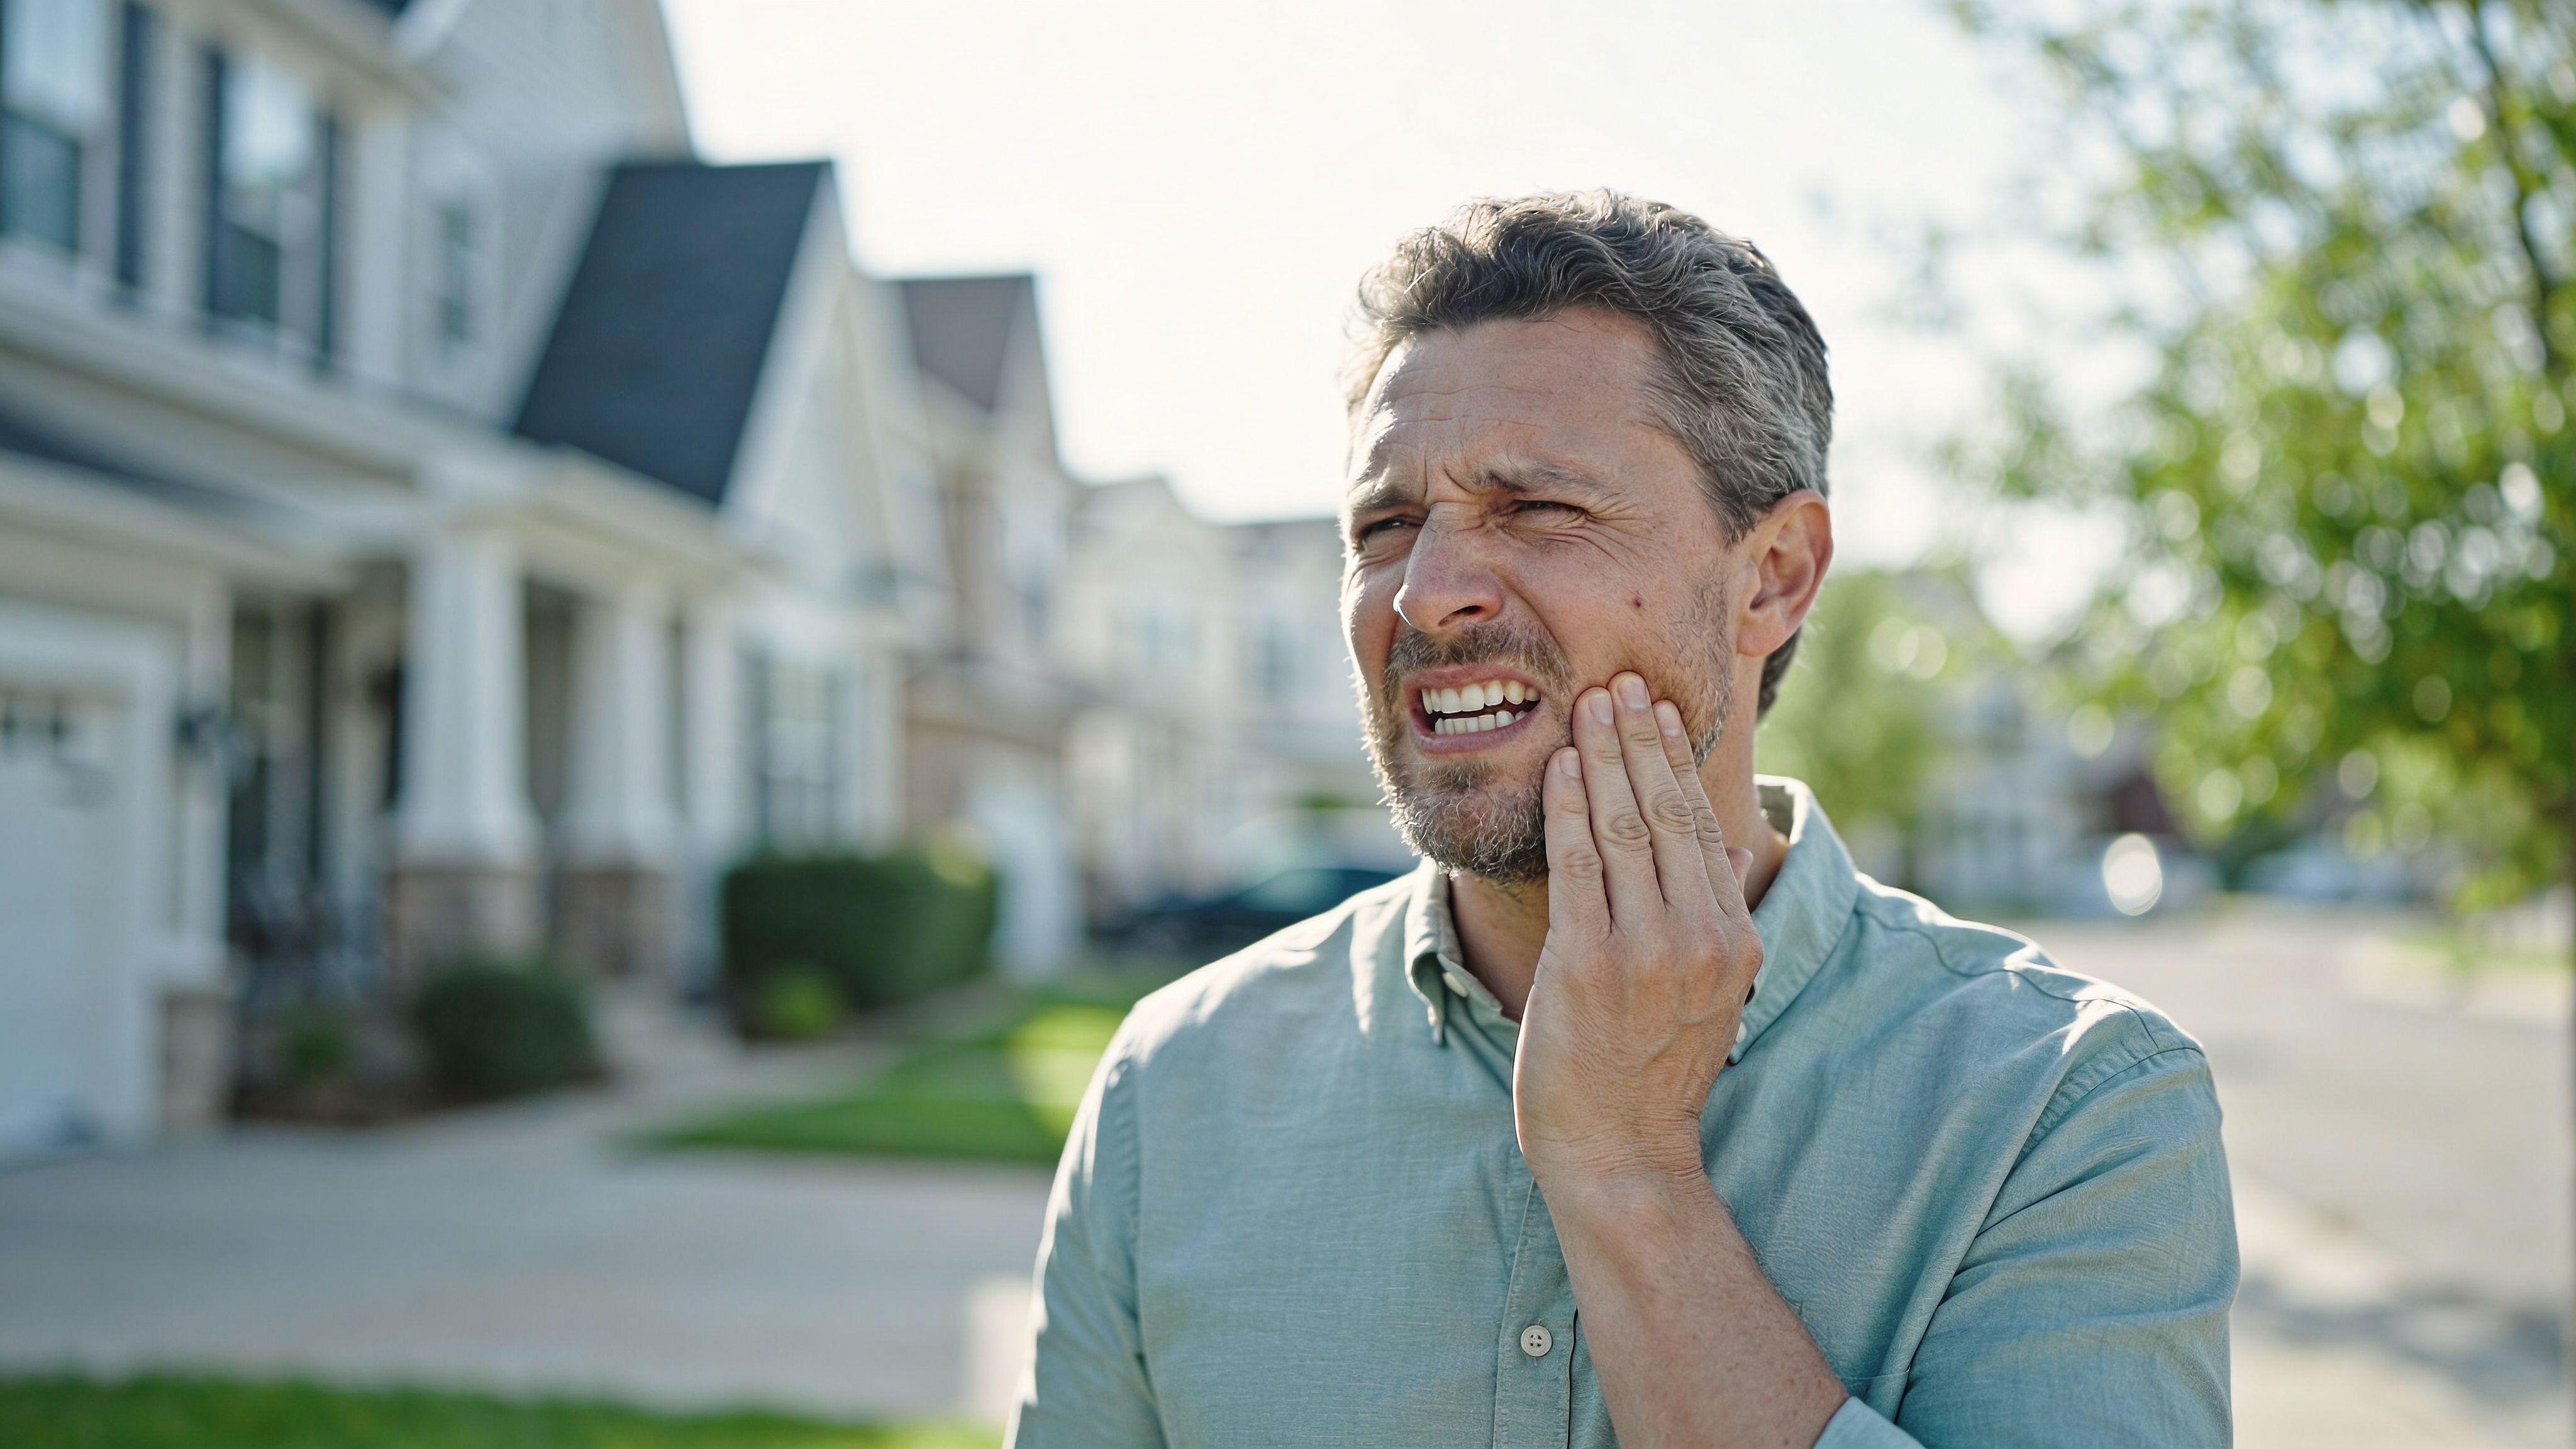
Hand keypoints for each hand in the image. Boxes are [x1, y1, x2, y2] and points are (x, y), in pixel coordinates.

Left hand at [1513, 671, 1759, 1194]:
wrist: (1619, 1152)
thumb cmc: (1650, 1072)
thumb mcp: (1707, 993)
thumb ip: (1709, 918)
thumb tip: (1717, 846)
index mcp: (1732, 941)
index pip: (1701, 828)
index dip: (1677, 761)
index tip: (1660, 708)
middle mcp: (1697, 940)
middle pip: (1667, 813)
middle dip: (1642, 737)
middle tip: (1622, 680)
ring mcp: (1643, 952)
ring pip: (1625, 828)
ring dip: (1606, 754)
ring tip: (1590, 703)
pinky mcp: (1586, 965)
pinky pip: (1578, 865)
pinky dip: (1572, 805)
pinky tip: (1564, 764)